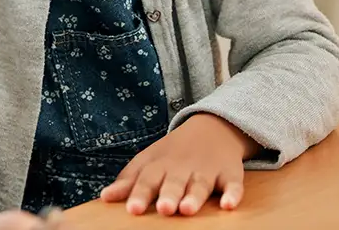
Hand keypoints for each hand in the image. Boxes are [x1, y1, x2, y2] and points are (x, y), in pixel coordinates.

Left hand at [101, 113, 258, 215]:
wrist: (212, 128)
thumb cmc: (173, 152)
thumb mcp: (148, 160)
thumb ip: (129, 180)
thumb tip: (105, 198)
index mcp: (160, 164)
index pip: (147, 179)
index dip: (139, 194)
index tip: (132, 210)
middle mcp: (182, 167)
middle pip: (174, 182)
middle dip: (168, 195)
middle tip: (163, 209)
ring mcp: (207, 170)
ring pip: (200, 184)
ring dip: (194, 196)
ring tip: (187, 209)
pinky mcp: (230, 174)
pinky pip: (233, 185)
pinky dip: (232, 194)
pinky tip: (228, 205)